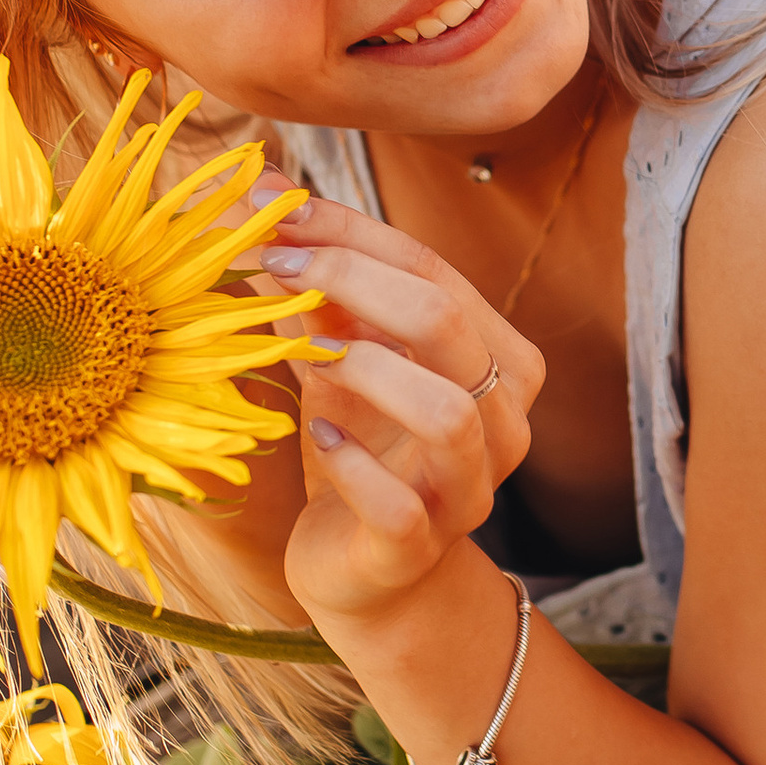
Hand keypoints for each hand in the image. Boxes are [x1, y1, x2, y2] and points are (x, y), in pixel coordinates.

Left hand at [253, 185, 544, 626]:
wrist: (368, 570)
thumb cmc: (363, 448)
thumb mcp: (343, 359)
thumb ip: (320, 290)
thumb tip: (262, 194)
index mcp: (499, 360)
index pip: (435, 271)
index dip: (351, 234)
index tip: (274, 213)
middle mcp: (504, 421)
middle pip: (446, 323)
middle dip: (350, 279)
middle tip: (274, 264)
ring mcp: (470, 489)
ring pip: (447, 413)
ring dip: (364, 369)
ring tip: (307, 356)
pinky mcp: (421, 548)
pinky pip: (400, 504)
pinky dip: (351, 464)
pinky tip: (318, 438)